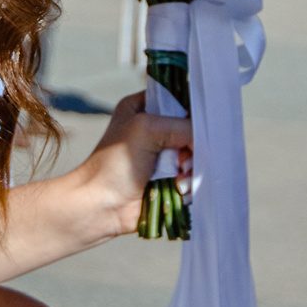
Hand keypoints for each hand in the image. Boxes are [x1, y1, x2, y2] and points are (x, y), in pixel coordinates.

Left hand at [70, 91, 191, 243]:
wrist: (101, 206)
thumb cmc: (115, 164)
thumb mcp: (147, 129)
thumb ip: (182, 126)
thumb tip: (205, 141)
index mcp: (143, 108)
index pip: (179, 100)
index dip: (193, 111)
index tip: (202, 124)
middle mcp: (153, 129)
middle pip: (191, 130)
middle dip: (193, 146)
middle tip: (183, 159)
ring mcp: (162, 156)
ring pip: (195, 156)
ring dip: (192, 168)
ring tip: (179, 178)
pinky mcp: (168, 179)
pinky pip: (192, 176)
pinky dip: (190, 184)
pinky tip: (179, 189)